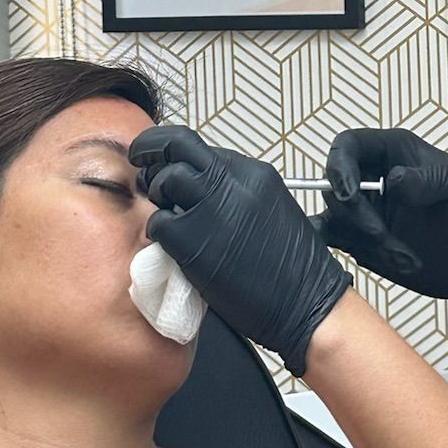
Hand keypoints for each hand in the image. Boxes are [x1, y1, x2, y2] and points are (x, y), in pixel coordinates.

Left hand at [129, 126, 350, 375]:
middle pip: (177, 144)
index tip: (166, 162)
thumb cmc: (294, 270)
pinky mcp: (192, 239)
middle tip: (141, 159)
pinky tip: (170, 245)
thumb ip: (238, 194)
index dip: (178, 156)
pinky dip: (158, 232)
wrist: (307, 303)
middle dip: (151, 148)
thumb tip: (204, 192)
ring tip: (164, 212)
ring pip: (164, 179)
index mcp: (255, 175)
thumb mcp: (271, 211)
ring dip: (156, 194)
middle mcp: (233, 183)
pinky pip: (158, 223)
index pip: (202, 148)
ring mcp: (212, 208)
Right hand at [321, 129, 447, 308]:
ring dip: (362, 241)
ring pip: (334, 219)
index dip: (339, 166)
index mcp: (391, 151)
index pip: (347, 146)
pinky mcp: (359, 241)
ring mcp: (363, 211)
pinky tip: (380, 259)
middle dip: (355, 215)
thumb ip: (430, 178)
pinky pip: (336, 243)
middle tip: (382, 235)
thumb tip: (394, 182)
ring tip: (404, 257)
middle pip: (333, 186)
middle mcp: (370, 178)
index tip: (351, 193)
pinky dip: (351, 253)